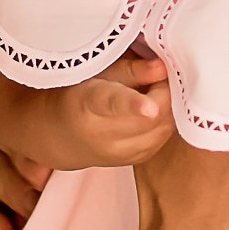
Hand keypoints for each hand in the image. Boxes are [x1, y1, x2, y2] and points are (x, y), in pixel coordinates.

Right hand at [52, 56, 174, 169]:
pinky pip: (163, 138)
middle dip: (163, 91)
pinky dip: (164, 121)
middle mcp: (102, 136)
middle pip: (152, 117)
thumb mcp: (96, 74)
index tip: (151, 107)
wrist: (62, 135)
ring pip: (162, 129)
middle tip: (157, 75)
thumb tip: (162, 69)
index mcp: (88, 105)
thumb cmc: (78, 96)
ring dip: (167, 107)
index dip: (134, 105)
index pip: (113, 103)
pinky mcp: (134, 160)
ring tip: (153, 91)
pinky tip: (154, 109)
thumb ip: (131, 70)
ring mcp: (119, 153)